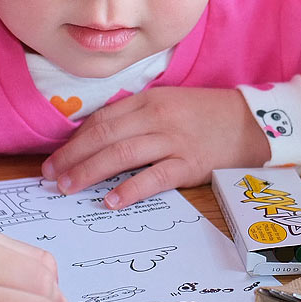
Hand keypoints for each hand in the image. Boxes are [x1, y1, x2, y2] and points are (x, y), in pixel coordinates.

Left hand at [42, 87, 269, 208]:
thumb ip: (135, 117)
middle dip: (73, 157)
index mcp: (148, 100)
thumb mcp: (167, 104)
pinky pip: (154, 177)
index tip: (54, 158)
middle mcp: (156, 117)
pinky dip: (130, 189)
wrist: (250, 122)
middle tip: (50, 177)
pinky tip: (111, 201)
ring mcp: (173, 141)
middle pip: (105, 136)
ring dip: (90, 172)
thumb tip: (97, 139)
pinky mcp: (189, 164)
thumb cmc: (204, 115)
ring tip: (68, 187)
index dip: (74, 140)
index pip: (102, 120)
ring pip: (122, 155)